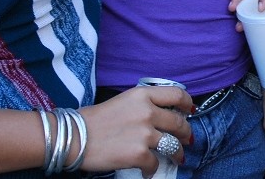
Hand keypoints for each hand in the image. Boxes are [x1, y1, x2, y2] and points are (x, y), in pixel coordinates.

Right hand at [78, 85, 192, 172]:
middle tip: (186, 140)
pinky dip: (153, 169)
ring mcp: (145, 133)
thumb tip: (161, 115)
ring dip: (177, 153)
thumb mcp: (122, 101)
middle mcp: (148, 112)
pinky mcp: (139, 154)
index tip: (190, 110)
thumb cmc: (94, 120)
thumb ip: (143, 104)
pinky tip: (148, 171)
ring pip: (173, 145)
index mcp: (143, 95)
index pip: (177, 94)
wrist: (74, 137)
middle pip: (179, 122)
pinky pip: (156, 164)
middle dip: (185, 133)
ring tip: (176, 157)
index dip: (188, 103)